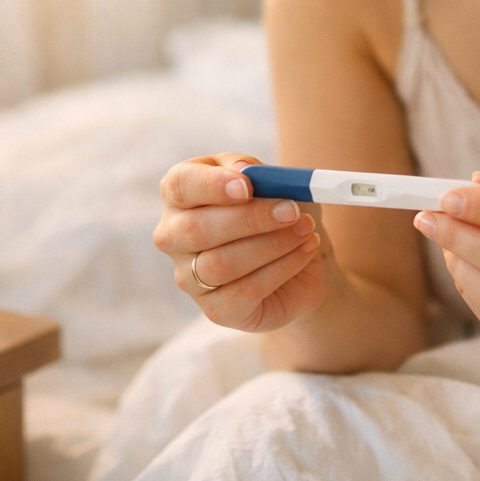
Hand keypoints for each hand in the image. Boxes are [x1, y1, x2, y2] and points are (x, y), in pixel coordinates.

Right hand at [154, 154, 325, 331]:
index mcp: (180, 194)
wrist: (298, 259)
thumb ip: (257, 173)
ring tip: (305, 230)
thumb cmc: (275, 211)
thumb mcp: (269, 181)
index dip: (211, 185)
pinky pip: (245, 291)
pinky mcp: (215, 309)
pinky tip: (304, 252)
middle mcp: (174, 236)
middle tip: (291, 210)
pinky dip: (282, 268)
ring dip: (272, 245)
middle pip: (196, 229)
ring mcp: (189, 277)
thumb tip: (244, 171)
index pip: (180, 185)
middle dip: (250, 219)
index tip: (248, 186)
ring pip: (221, 264)